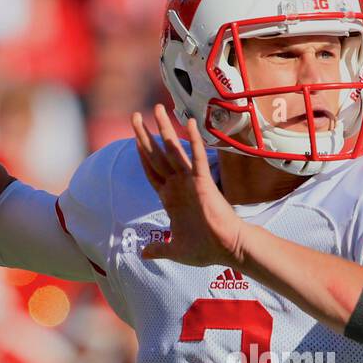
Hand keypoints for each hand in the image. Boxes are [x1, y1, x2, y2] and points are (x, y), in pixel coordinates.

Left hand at [131, 105, 248, 268]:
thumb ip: (158, 249)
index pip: (151, 171)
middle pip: (156, 155)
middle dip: (144, 135)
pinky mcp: (204, 182)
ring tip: (156, 108)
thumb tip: (142, 253)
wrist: (227, 249)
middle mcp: (178, 185)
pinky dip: (193, 140)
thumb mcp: (175, 249)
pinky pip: (197, 157)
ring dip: (164, 129)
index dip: (141, 155)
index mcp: (170, 198)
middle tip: (135, 115)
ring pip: (173, 150)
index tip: (135, 138)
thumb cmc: (205, 249)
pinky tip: (188, 122)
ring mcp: (190, 182)